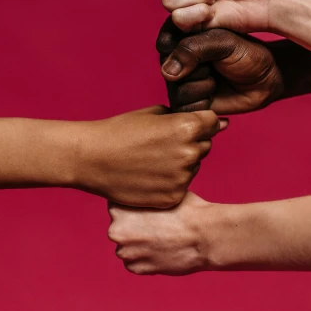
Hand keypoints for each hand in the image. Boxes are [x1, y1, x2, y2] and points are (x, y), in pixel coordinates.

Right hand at [75, 106, 224, 207]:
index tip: (184, 125)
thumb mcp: (155, 113)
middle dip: (191, 142)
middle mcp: (189, 152)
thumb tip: (217, 123)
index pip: (213, 122)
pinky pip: (182, 185)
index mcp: (187, 126)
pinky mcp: (173, 196)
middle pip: (205, 145)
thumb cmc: (121, 131)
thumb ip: (185, 117)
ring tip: (152, 160)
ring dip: (181, 162)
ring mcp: (182, 177)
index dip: (200, 122)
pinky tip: (150, 175)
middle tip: (161, 144)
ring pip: (194, 166)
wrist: (92, 159)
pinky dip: (170, 181)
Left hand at [108, 191, 214, 274]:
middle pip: (119, 227)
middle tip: (156, 223)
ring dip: (138, 244)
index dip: (131, 205)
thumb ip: (145, 194)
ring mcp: (126, 252)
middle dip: (133, 226)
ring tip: (161, 237)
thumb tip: (142, 191)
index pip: (115, 204)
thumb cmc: (188, 209)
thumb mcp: (163, 192)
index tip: (144, 208)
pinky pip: (135, 262)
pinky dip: (145, 258)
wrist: (205, 236)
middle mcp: (116, 231)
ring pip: (126, 246)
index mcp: (119, 208)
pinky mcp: (137, 268)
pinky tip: (161, 250)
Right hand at [156, 18, 284, 113]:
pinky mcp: (188, 102)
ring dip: (203, 88)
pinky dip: (203, 105)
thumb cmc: (247, 53)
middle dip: (198, 71)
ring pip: (176, 91)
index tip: (209, 48)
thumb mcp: (223, 43)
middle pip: (168, 70)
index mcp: (182, 34)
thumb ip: (193, 49)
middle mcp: (176, 58)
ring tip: (216, 80)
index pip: (165, 42)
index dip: (184, 49)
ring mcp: (181, 81)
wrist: (266, 78)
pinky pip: (183, 109)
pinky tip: (216, 95)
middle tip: (215, 65)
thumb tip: (167, 72)